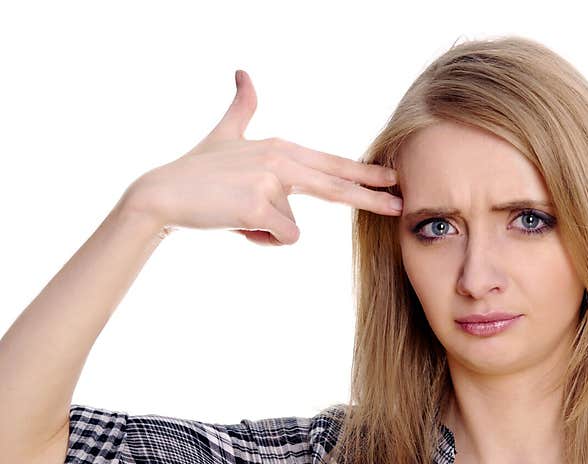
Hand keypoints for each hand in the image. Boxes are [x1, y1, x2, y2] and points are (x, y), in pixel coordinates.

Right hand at [119, 70, 400, 245]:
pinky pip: (282, 239)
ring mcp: (270, 182)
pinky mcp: (259, 207)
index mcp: (281, 148)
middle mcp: (281, 161)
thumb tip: (243, 72)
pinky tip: (237, 226)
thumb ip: (242, 106)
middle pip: (335, 187)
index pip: (332, 164)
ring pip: (293, 228)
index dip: (364, 173)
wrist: (162, 194)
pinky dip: (261, 241)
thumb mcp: (225, 134)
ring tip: (237, 216)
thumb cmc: (197, 170)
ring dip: (268, 232)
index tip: (391, 178)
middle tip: (400, 204)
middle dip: (371, 198)